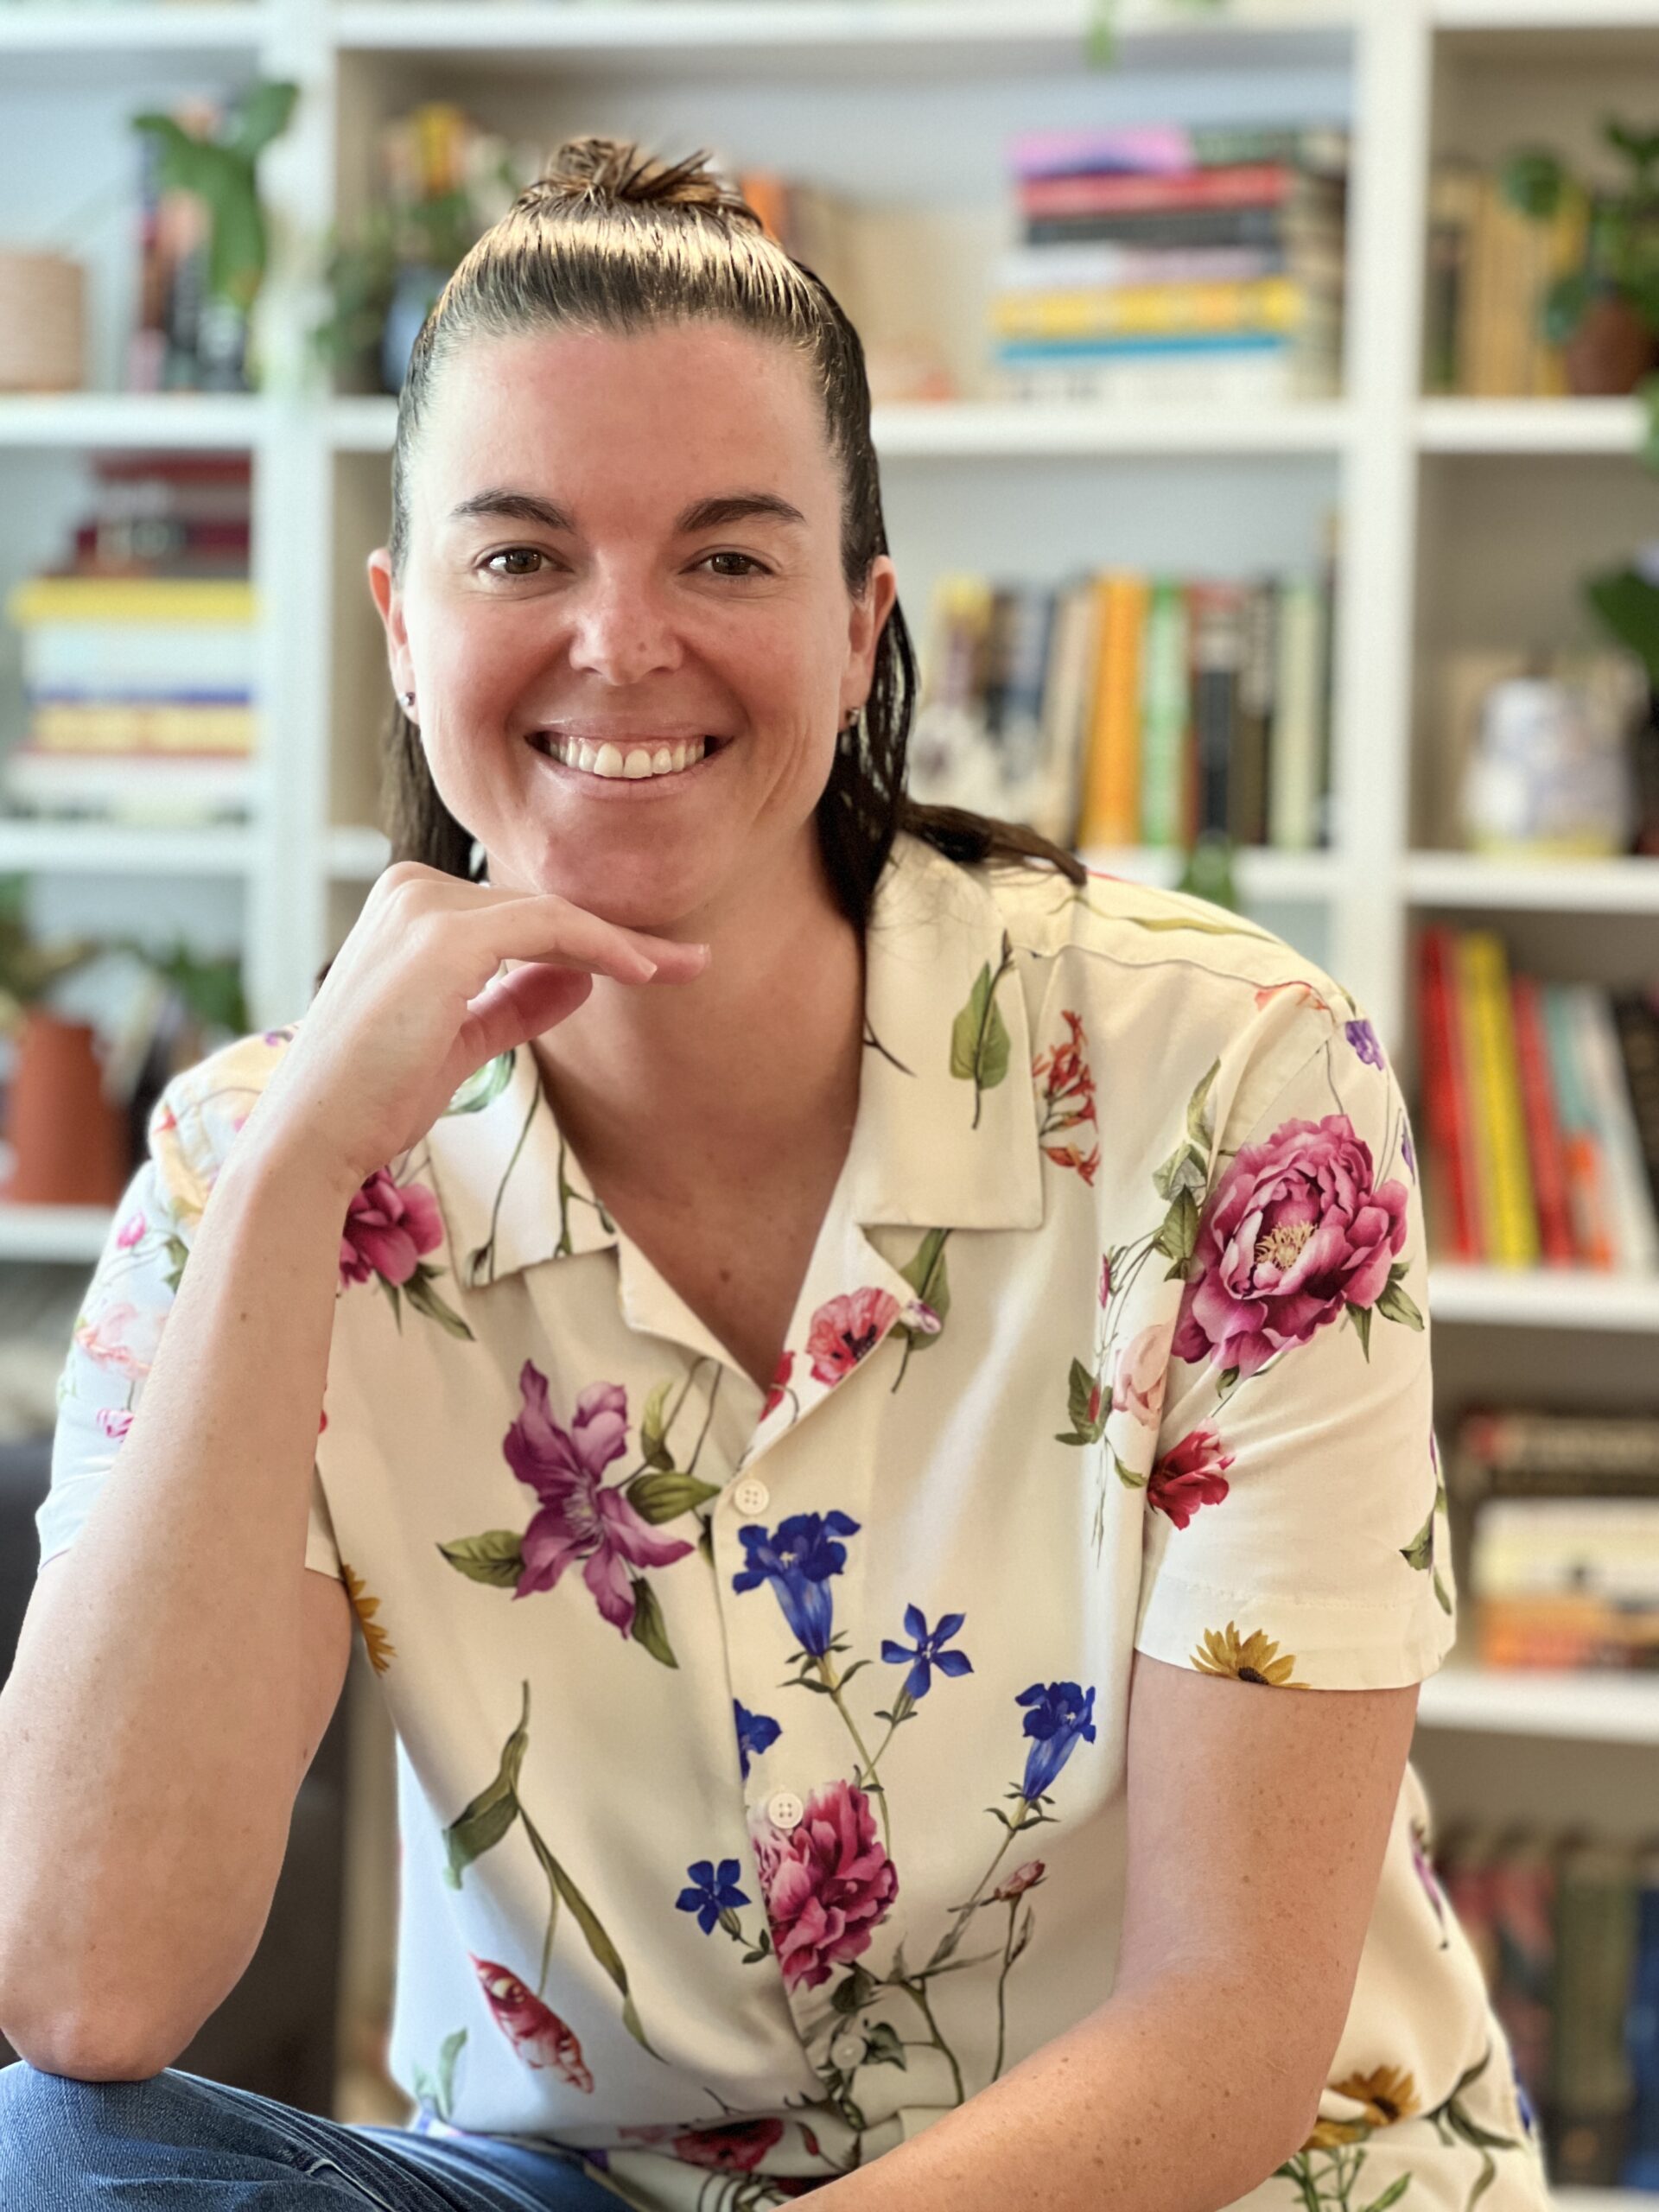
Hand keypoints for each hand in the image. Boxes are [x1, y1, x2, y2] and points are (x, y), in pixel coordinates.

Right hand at [250, 861, 708, 1191]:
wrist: (316, 1137)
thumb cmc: (375, 1097)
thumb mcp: (461, 1040)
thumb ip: (516, 1002)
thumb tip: (582, 978)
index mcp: (407, 907)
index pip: (520, 915)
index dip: (592, 939)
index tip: (658, 964)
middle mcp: (410, 889)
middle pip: (541, 909)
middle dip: (620, 939)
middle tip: (691, 962)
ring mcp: (422, 906)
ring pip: (551, 914)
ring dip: (623, 943)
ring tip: (686, 967)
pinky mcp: (441, 936)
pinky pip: (547, 927)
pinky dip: (601, 944)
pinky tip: (644, 970)